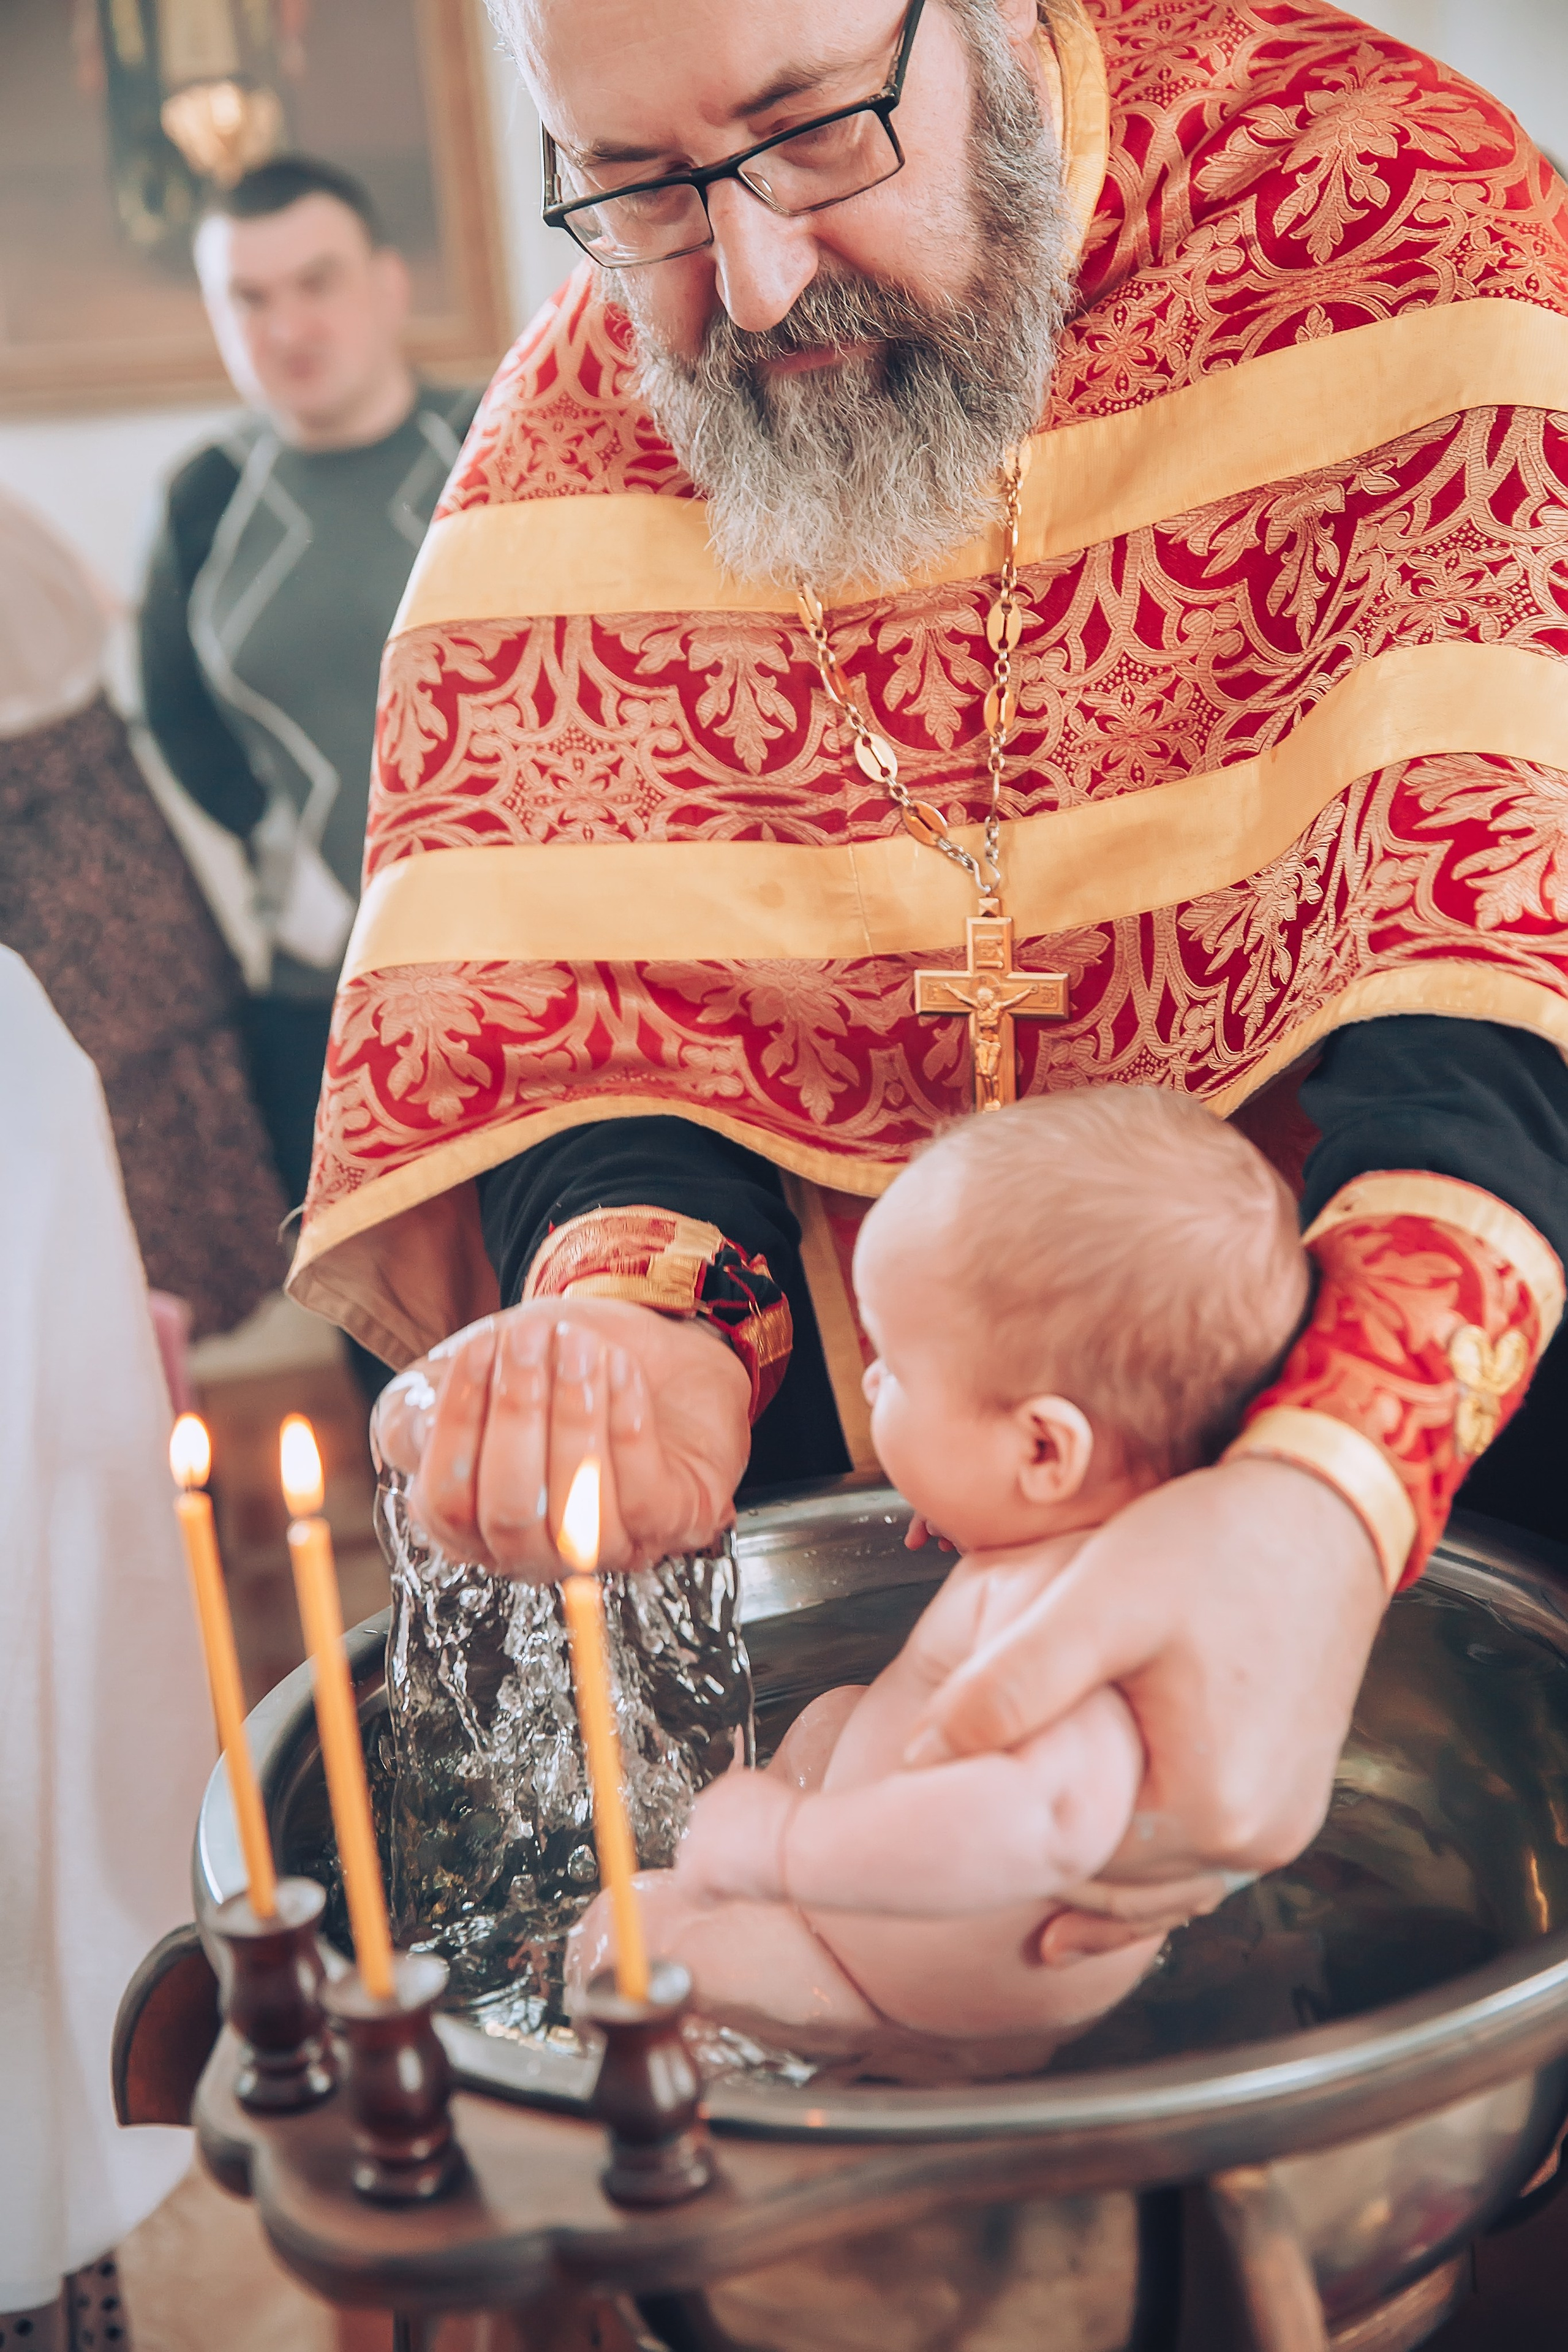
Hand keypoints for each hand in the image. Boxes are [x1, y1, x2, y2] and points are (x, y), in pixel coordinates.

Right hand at [372, 1300, 750, 1579]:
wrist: (661, 1345)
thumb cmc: (560, 1366)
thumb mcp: (481, 1370)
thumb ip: (427, 1403)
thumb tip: (418, 1431)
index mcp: (476, 1525)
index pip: (446, 1503)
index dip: (458, 1426)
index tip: (478, 1350)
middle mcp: (539, 1552)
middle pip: (509, 1511)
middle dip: (517, 1415)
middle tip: (530, 1339)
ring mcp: (610, 1548)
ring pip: (578, 1509)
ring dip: (574, 1415)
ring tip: (577, 1345)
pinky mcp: (675, 1525)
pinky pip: (642, 1494)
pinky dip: (626, 1423)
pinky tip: (619, 1369)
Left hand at [904, 1458, 1386, 1883]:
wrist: (1322, 1509)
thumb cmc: (1218, 1544)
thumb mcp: (1098, 1604)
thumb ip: (1011, 1683)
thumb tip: (923, 1750)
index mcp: (1210, 1809)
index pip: (1072, 1860)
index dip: (1005, 1829)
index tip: (951, 1791)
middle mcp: (1257, 1841)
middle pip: (1116, 1879)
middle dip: (1048, 1844)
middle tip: (971, 1804)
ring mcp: (1281, 1827)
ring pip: (1157, 1875)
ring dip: (1093, 1853)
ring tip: (1020, 1825)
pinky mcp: (1288, 1797)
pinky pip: (1200, 1857)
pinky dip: (1145, 1857)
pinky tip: (1091, 1861)